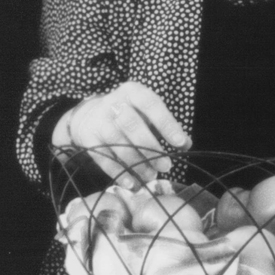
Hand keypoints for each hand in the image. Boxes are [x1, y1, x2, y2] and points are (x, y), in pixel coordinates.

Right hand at [55, 81, 188, 184]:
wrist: (88, 115)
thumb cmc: (128, 114)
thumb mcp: (146, 112)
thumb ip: (166, 126)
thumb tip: (186, 144)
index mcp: (133, 92)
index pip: (151, 105)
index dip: (167, 124)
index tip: (181, 144)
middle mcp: (113, 103)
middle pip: (132, 125)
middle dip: (151, 148)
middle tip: (166, 166)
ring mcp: (98, 121)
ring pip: (118, 143)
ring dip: (136, 163)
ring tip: (150, 176)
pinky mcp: (88, 139)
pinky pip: (104, 158)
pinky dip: (119, 172)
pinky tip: (131, 182)